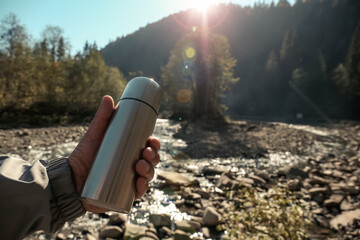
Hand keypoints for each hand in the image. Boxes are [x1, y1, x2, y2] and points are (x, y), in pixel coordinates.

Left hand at [69, 95, 159, 211]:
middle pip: (151, 161)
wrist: (69, 180)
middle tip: (145, 152)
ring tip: (140, 165)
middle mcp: (132, 167)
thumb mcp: (95, 135)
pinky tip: (140, 183)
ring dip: (149, 170)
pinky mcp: (123, 195)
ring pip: (147, 176)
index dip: (154, 145)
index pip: (148, 148)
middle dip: (153, 156)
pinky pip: (138, 193)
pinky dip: (142, 188)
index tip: (152, 140)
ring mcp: (129, 181)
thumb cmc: (83, 157)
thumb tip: (108, 97)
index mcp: (129, 153)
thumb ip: (102, 117)